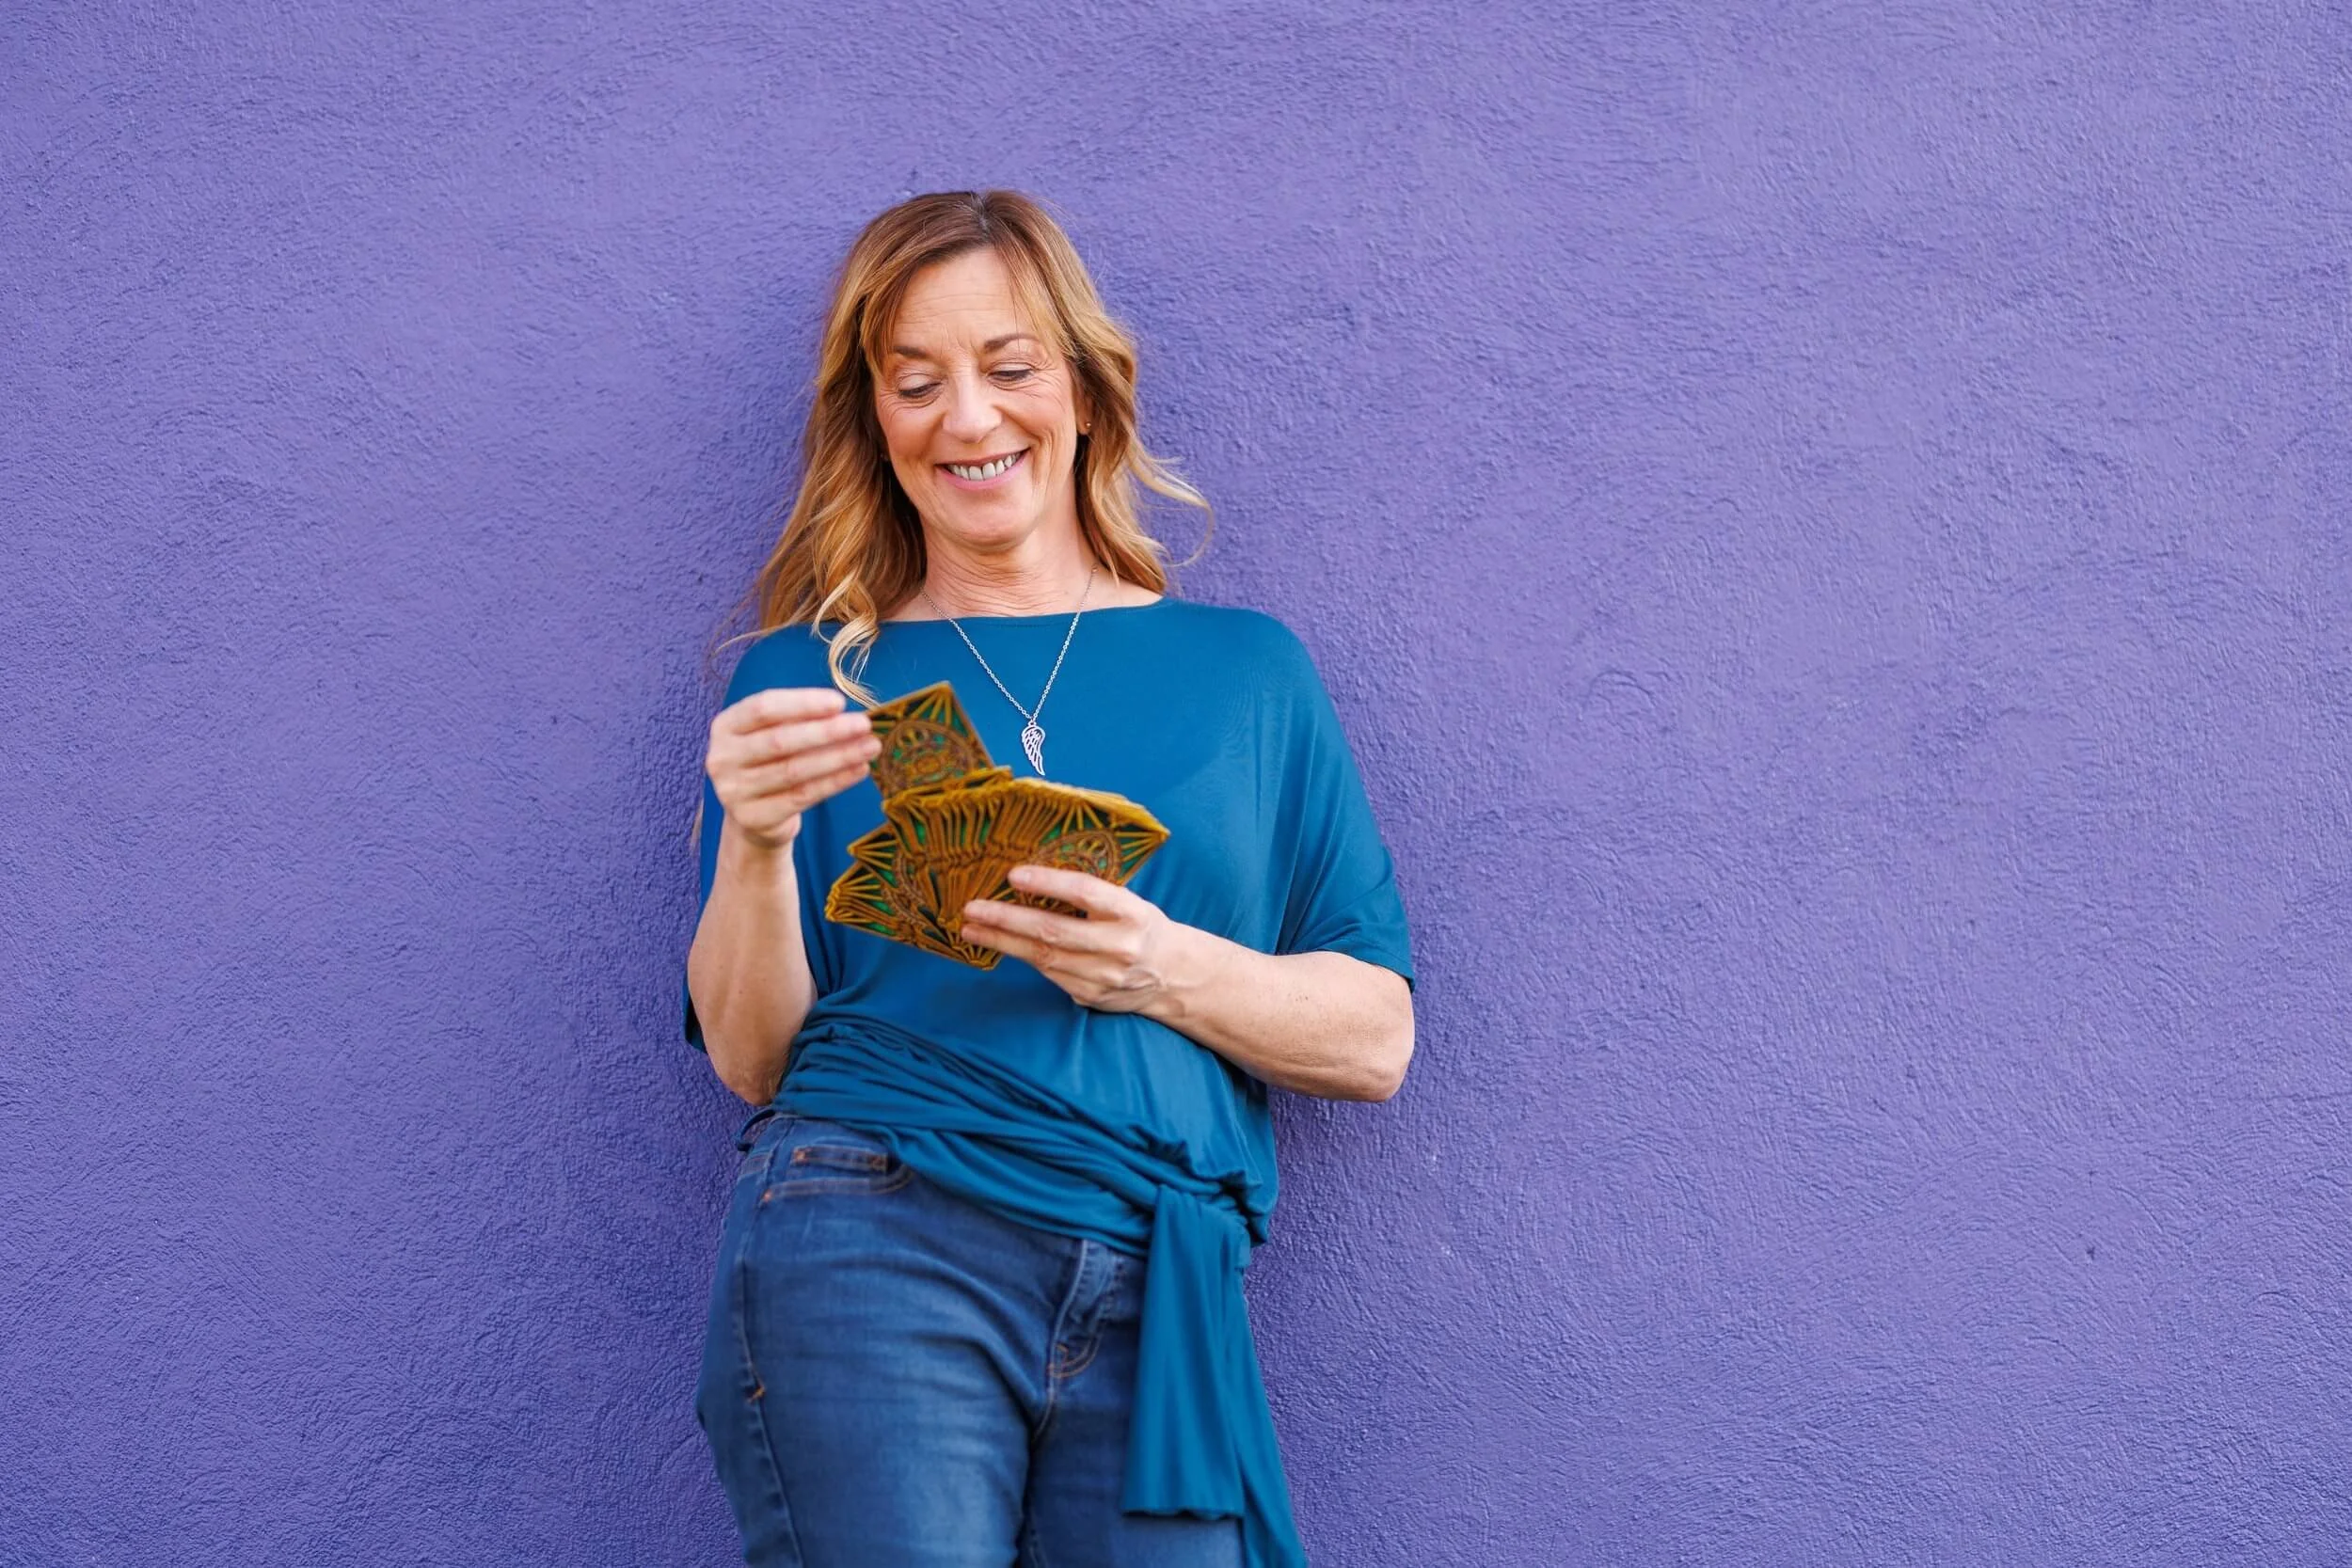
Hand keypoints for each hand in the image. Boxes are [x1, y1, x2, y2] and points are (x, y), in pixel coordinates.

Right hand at [705, 687, 876, 849]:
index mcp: (725, 726)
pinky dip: (836, 782)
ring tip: (869, 747)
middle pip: (780, 740)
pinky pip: (803, 796)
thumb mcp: (773, 734)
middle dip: (827, 731)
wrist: (754, 816)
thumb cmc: (770, 762)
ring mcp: (734, 791)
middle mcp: (722, 758)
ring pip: (795, 770)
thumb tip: (845, 713)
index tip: (839, 702)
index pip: (763, 708)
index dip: (802, 703)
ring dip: (838, 757)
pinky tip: (859, 770)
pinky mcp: (754, 818)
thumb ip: (799, 721)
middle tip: (864, 724)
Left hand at [958, 865, 1188, 1013]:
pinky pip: (1049, 974)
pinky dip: (1023, 957)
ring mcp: (1104, 976)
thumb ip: (1090, 894)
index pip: (1084, 893)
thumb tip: (1031, 878)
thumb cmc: (1141, 927)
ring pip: (1043, 957)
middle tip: (972, 908)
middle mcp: (1119, 946)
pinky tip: (1001, 945)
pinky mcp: (1090, 996)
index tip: (1012, 875)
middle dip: (1006, 919)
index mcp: (1132, 913)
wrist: (1173, 975)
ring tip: (971, 929)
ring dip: (1002, 942)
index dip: (1047, 883)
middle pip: (1053, 931)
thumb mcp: (1129, 902)